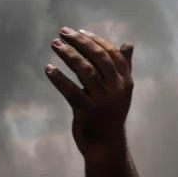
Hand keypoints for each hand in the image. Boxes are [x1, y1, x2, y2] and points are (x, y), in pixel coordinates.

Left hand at [45, 28, 133, 158]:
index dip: (94, 40)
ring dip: (68, 55)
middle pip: (97, 58)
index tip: (78, 31)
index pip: (110, 53)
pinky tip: (48, 69)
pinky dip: (59, 78)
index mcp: (124, 81)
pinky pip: (71, 91)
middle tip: (62, 32)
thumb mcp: (120, 90)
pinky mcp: (87, 112)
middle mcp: (116, 88)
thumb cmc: (110, 114)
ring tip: (54, 45)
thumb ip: (123, 67)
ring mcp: (102, 100)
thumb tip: (129, 44)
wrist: (106, 145)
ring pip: (84, 71)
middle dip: (79, 42)